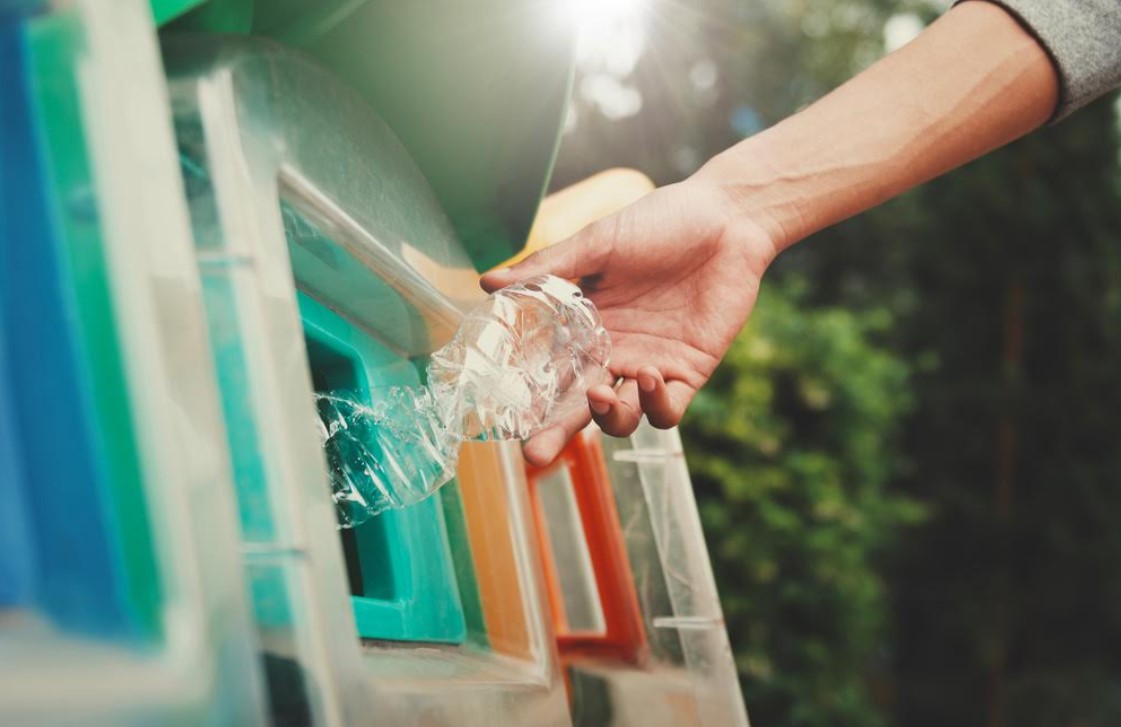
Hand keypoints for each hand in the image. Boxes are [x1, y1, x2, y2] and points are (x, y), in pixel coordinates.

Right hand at [481, 179, 777, 465]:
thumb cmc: (660, 222)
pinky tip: (646, 375)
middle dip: (554, 433)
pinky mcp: (689, 371)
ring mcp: (650, 366)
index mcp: (586, 327)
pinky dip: (654, 403)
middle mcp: (613, 353)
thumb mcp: (596, 243)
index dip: (529, 397)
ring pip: (621, 417)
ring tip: (598, 393)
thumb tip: (487, 283)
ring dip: (606, 417)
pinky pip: (668, 408)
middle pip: (578, 408)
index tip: (503, 416)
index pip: (549, 371)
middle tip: (534, 454)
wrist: (726, 218)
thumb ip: (548, 268)